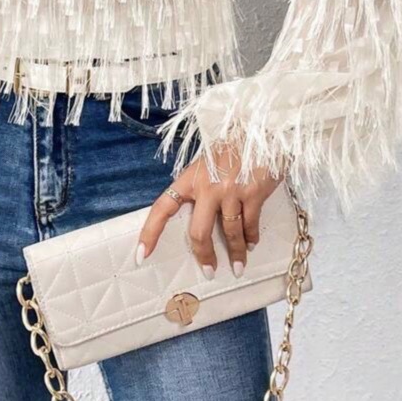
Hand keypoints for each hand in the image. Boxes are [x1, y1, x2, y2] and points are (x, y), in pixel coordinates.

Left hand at [136, 143, 283, 278]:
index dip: (150, 233)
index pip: (162, 208)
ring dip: (235, 252)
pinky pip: (250, 224)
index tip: (142, 255)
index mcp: (189, 178)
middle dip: (203, 255)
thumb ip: (199, 187)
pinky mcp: (253, 193)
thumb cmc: (231, 146)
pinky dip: (251, 237)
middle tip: (208, 271)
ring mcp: (230, 190)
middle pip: (198, 232)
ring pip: (229, 232)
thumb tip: (198, 215)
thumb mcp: (206, 163)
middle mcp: (207, 186)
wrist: (259, 129)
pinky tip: (251, 244)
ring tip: (237, 266)